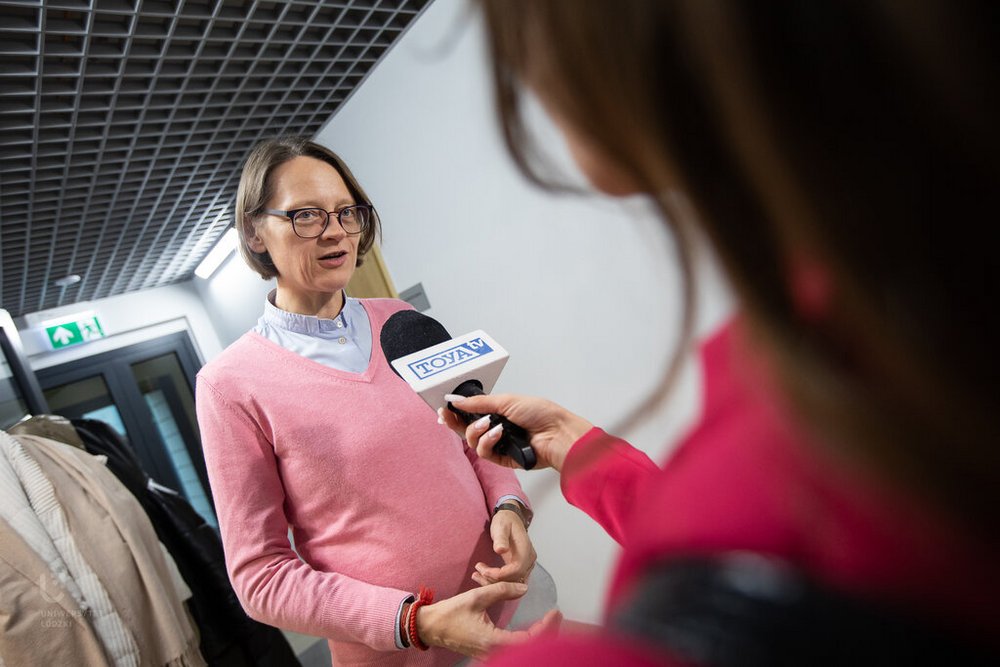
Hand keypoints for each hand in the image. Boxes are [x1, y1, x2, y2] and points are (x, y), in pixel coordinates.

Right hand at [415, 582, 561, 658]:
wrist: (431, 627)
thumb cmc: (451, 613)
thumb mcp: (476, 597)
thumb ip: (501, 590)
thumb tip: (524, 588)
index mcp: (492, 641)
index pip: (529, 641)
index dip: (546, 628)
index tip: (554, 612)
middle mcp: (494, 653)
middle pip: (531, 649)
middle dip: (547, 633)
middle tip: (557, 616)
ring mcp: (491, 656)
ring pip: (524, 651)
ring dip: (539, 638)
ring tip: (549, 621)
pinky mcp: (489, 653)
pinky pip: (515, 650)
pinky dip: (528, 641)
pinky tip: (534, 629)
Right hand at [439, 394, 592, 470]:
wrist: (557, 433)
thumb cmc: (541, 413)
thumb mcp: (506, 400)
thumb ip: (479, 402)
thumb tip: (456, 399)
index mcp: (498, 413)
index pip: (471, 414)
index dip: (456, 413)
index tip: (445, 409)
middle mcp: (497, 429)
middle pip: (467, 429)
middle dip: (456, 423)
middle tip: (447, 417)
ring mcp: (499, 444)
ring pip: (473, 442)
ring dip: (476, 432)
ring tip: (488, 424)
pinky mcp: (503, 459)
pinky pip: (484, 453)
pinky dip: (487, 442)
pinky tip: (497, 434)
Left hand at [473, 506, 536, 585]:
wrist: (510, 518)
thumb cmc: (505, 522)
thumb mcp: (500, 527)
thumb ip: (501, 538)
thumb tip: (501, 550)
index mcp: (526, 549)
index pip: (516, 569)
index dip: (500, 574)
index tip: (485, 571)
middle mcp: (529, 560)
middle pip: (515, 579)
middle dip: (496, 580)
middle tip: (478, 572)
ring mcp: (526, 565)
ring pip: (513, 583)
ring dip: (496, 583)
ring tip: (478, 575)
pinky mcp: (520, 567)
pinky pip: (511, 580)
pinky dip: (499, 581)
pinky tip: (486, 576)